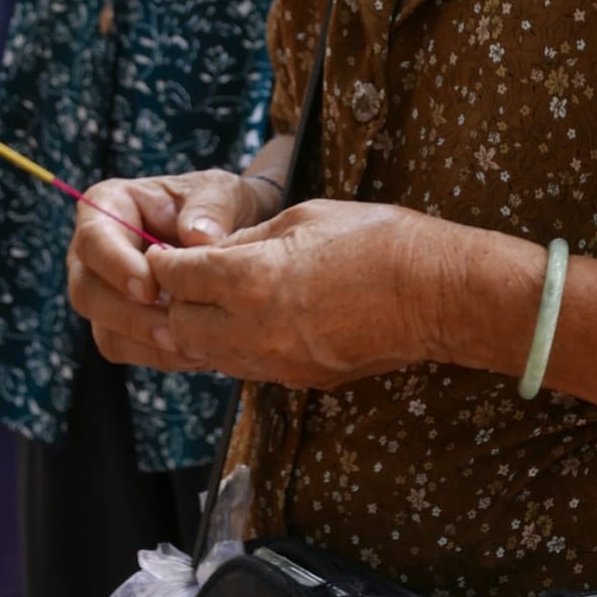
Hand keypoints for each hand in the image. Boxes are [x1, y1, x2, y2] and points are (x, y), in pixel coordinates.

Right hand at [67, 167, 287, 354]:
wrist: (230, 234)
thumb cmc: (216, 206)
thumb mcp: (221, 192)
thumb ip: (211, 207)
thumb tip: (198, 237)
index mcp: (107, 206)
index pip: (94, 239)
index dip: (116, 267)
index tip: (150, 289)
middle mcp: (93, 252)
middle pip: (87, 292)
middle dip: (130, 317)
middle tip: (175, 330)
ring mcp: (102, 291)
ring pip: (103, 328)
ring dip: (147, 343)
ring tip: (194, 347)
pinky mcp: (117, 323)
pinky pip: (125, 348)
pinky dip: (158, 356)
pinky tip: (195, 351)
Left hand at [77, 194, 454, 387]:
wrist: (432, 293)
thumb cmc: (376, 241)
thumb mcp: (304, 217)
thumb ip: (249, 239)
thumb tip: (215, 251)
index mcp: (248, 278)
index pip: (175, 277)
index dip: (163, 262)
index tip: (163, 254)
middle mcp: (252, 328)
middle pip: (180, 323)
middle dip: (176, 300)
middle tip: (186, 279)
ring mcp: (275, 361)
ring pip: (208, 354)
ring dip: (203, 328)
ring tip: (216, 303)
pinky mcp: (298, 379)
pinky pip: (246, 367)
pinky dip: (236, 347)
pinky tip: (253, 324)